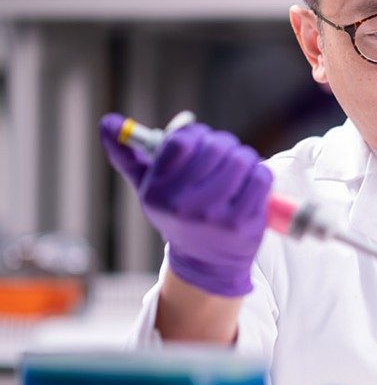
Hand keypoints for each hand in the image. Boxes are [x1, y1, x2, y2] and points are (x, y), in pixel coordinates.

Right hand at [100, 114, 272, 296]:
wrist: (205, 263)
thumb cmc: (178, 214)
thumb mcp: (149, 188)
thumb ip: (128, 155)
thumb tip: (107, 121)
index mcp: (156, 193)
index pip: (182, 141)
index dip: (197, 134)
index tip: (200, 141)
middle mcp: (182, 206)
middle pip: (216, 147)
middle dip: (224, 145)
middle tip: (224, 155)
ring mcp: (214, 216)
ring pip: (241, 159)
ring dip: (244, 158)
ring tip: (238, 170)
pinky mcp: (243, 223)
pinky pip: (261, 177)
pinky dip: (259, 175)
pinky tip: (250, 185)